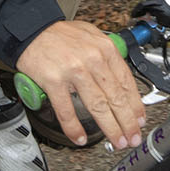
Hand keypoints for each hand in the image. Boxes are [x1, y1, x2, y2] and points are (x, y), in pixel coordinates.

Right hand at [13, 20, 145, 148]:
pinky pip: (66, 110)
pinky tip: (80, 138)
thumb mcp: (92, 37)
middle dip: (127, 122)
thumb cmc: (60, 35)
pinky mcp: (53, 81)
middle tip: (132, 138)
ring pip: (97, 106)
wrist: (30, 28)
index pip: (126, 82)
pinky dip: (74, 127)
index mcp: (105, 49)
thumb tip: (120, 80)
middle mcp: (92, 59)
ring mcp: (73, 71)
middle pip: (115, 97)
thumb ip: (107, 56)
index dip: (135, 105)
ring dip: (109, 128)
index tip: (139, 120)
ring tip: (116, 141)